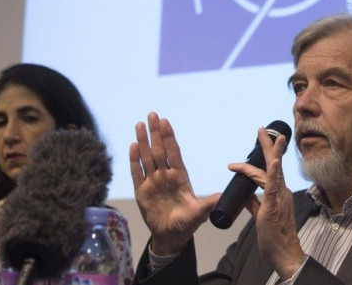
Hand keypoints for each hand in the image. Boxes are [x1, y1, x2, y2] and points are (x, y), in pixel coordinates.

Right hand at [129, 112, 218, 254]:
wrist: (171, 236)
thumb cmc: (187, 223)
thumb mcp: (198, 214)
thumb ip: (206, 205)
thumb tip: (219, 196)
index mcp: (180, 176)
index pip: (174, 152)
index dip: (170, 137)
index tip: (166, 121)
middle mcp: (165, 175)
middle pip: (159, 150)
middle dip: (156, 132)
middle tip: (152, 114)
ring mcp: (153, 182)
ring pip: (147, 158)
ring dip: (143, 141)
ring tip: (139, 125)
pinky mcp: (142, 192)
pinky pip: (137, 173)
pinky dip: (134, 160)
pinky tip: (132, 146)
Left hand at [229, 128, 305, 278]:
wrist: (285, 253)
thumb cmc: (274, 237)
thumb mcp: (261, 216)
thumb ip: (255, 203)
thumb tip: (246, 194)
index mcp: (277, 193)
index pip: (266, 172)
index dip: (252, 163)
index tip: (240, 158)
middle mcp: (281, 190)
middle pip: (273, 163)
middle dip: (267, 145)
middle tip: (260, 129)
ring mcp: (279, 196)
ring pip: (273, 169)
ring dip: (270, 151)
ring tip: (266, 135)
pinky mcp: (275, 205)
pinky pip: (273, 186)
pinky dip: (273, 172)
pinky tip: (272, 160)